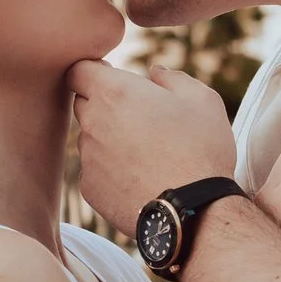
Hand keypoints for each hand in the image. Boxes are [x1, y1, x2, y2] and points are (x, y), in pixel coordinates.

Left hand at [68, 61, 235, 234]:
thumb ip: (172, 77)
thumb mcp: (202, 99)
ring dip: (109, 139)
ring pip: (91, 139)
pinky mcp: (90, 189)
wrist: (193, 211)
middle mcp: (93, 123)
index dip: (95, 71)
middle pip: (83, 103)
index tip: (114, 78)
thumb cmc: (200, 149)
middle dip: (104, 104)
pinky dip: (112, 170)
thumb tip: (155, 72)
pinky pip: (96, 171)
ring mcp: (88, 158)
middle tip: (140, 117)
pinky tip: (142, 178)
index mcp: (114, 93)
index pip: (78, 70)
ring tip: (148, 154)